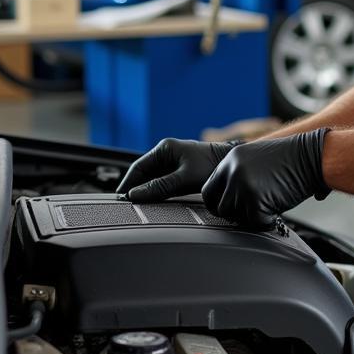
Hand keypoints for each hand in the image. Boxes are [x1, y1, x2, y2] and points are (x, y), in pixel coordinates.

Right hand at [117, 138, 236, 202]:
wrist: (232, 164)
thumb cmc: (212, 165)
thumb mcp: (184, 178)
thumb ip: (160, 186)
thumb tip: (136, 194)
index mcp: (166, 148)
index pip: (138, 167)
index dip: (127, 183)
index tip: (121, 198)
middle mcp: (168, 152)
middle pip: (144, 173)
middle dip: (135, 188)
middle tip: (127, 205)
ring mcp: (174, 161)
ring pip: (153, 178)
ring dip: (146, 190)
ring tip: (138, 205)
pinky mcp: (181, 170)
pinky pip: (163, 181)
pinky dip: (157, 190)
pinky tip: (155, 201)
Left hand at [201, 129, 330, 226]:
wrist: (314, 155)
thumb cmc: (294, 157)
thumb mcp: (259, 157)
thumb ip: (240, 173)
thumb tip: (230, 197)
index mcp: (232, 159)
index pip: (209, 188)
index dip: (218, 201)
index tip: (229, 207)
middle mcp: (233, 171)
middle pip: (218, 206)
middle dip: (233, 213)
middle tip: (250, 212)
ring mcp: (243, 186)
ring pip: (237, 216)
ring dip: (252, 216)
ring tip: (268, 207)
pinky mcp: (256, 200)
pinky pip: (255, 222)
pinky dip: (267, 222)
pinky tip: (277, 211)